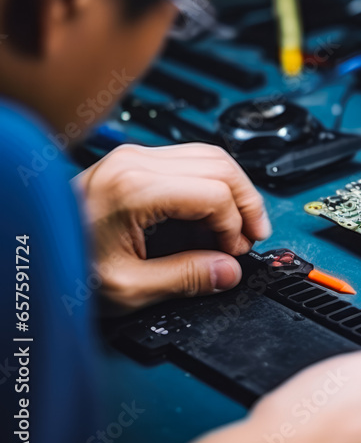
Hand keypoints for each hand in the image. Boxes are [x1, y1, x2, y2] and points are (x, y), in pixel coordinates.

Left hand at [74, 143, 270, 310]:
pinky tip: (213, 214)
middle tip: (252, 237)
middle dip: (245, 202)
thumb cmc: (64, 266)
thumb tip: (229, 271)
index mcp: (134, 188)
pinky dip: (212, 184)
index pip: (215, 193)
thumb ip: (185, 278)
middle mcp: (135, 162)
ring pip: (211, 156)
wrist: (26, 251)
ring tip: (239, 226)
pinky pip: (190, 161)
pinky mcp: (132, 161)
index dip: (235, 226)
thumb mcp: (128, 286)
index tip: (234, 254)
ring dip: (234, 190)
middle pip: (221, 165)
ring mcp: (133, 157)